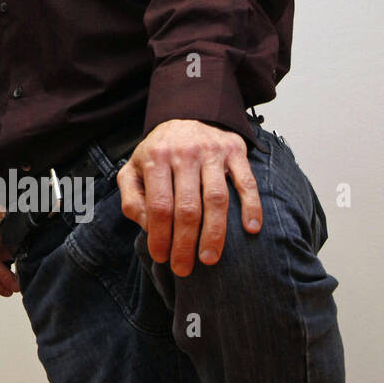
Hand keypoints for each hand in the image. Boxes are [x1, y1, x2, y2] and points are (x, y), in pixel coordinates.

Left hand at [117, 118, 260, 275]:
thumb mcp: (134, 168)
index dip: (160, 235)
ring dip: (215, 233)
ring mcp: (212, 152)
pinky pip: (247, 182)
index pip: (159, 205)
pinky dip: (252, 206)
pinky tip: (251, 229)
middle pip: (187, 207)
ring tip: (209, 259)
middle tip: (184, 268)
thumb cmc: (159, 152)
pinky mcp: (236, 151)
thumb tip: (147, 225)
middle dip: (185, 243)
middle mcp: (184, 153)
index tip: (162, 257)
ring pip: (216, 198)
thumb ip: (131, 197)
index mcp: (155, 158)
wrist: (189, 114)